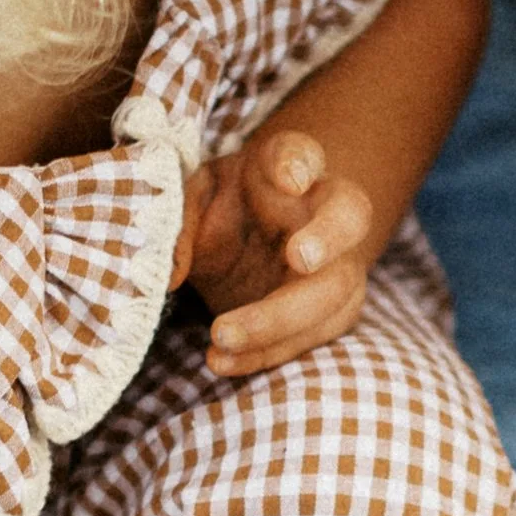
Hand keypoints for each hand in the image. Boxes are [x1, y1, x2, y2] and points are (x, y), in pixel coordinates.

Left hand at [175, 128, 375, 370]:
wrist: (252, 242)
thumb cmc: (224, 210)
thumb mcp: (192, 202)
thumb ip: (178, 224)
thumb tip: (168, 274)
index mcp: (285, 167)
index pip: (301, 153)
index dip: (300, 162)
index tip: (290, 178)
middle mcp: (324, 211)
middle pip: (347, 218)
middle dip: (327, 239)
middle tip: (298, 257)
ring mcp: (338, 263)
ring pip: (333, 292)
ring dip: (280, 320)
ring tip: (221, 338)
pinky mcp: (332, 311)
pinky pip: (310, 338)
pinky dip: (265, 354)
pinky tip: (221, 362)